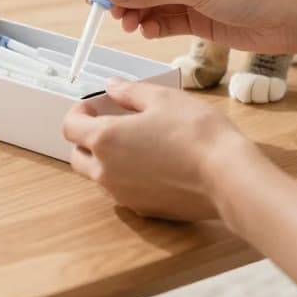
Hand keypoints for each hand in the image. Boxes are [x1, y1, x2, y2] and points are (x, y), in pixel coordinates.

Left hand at [62, 77, 254, 220]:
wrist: (227, 178)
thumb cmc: (196, 133)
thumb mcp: (163, 98)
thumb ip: (130, 92)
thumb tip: (112, 87)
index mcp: (105, 140)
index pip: (69, 127)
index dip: (78, 112)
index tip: (93, 105)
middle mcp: (106, 171)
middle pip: (78, 155)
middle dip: (87, 138)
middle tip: (110, 123)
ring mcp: (123, 195)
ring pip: (99, 176)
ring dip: (105, 160)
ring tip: (134, 144)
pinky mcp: (143, 210)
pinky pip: (122, 192)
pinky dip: (127, 178)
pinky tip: (153, 165)